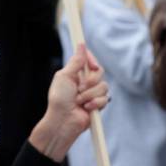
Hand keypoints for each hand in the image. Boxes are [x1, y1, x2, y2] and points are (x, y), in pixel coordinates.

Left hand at [29, 43, 108, 161]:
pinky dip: (95, 104)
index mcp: (75, 73)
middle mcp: (85, 81)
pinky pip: (105, 98)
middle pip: (100, 72)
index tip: (92, 66)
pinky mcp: (98, 104)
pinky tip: (85, 108)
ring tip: (79, 101)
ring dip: (90, 95)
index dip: (92, 61)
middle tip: (79, 89)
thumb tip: (81, 44)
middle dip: (90, 81)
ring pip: (104, 86)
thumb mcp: (65, 76)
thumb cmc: (59, 99)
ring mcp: (92, 93)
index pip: (89, 60)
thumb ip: (76, 61)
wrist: (63, 121)